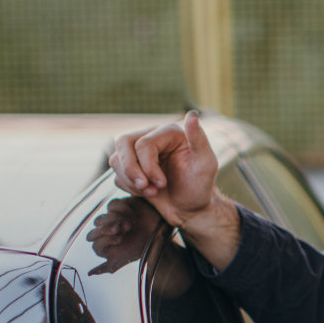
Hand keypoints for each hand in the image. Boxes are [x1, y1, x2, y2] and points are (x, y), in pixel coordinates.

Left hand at [85, 196, 158, 273]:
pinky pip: (113, 205)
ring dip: (117, 219)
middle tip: (124, 228)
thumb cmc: (142, 247)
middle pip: (97, 226)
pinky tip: (133, 215)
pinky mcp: (119, 206)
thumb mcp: (124, 260)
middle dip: (109, 227)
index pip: (93, 240)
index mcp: (104, 244)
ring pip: (104, 216)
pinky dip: (123, 210)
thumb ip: (107, 267)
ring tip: (131, 224)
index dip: (105, 239)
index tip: (120, 239)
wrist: (159, 232)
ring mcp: (112, 218)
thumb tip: (89, 274)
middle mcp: (106, 231)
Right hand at [109, 112, 220, 228]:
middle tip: (146, 188)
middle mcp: (151, 137)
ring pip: (116, 159)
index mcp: (168, 132)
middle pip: (123, 143)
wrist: (191, 208)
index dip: (149, 167)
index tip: (162, 184)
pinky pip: (116, 174)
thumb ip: (199, 139)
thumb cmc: (201, 185)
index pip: (143, 144)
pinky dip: (129, 187)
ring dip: (131, 181)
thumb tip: (193, 115)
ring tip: (152, 192)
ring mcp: (138, 153)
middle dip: (131, 170)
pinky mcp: (131, 168)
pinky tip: (147, 193)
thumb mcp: (206, 163)